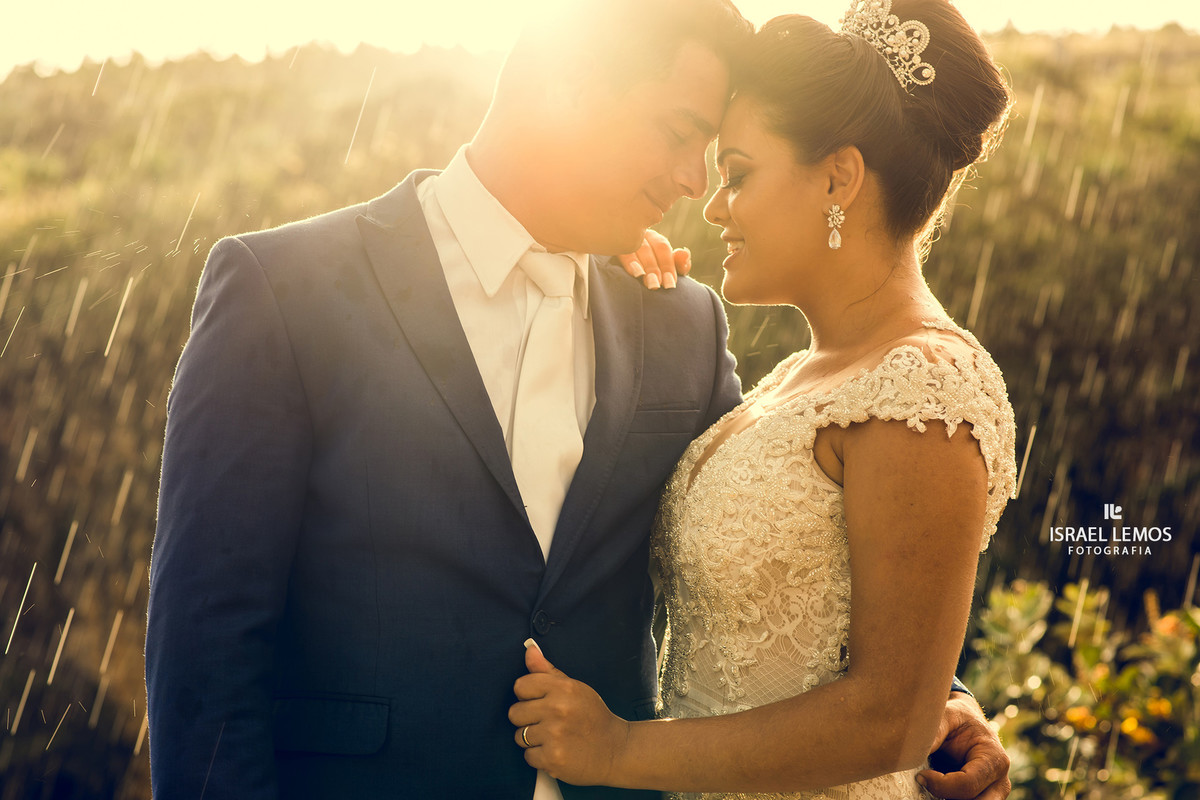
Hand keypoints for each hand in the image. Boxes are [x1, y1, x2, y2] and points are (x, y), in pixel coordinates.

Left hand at [509, 639, 630, 785]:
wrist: (616, 750)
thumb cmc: (593, 717)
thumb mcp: (575, 688)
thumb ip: (548, 670)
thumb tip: (529, 649)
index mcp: (563, 688)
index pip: (520, 686)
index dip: (527, 695)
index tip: (539, 702)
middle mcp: (558, 709)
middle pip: (515, 712)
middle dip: (527, 719)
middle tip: (547, 722)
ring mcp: (555, 735)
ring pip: (520, 736)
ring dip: (533, 739)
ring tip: (553, 738)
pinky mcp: (552, 758)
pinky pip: (528, 756)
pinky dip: (539, 757)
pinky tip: (556, 751)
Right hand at [617, 230, 690, 289]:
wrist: (623, 275)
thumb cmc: (650, 272)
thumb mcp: (666, 269)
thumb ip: (679, 263)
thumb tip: (685, 253)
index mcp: (653, 238)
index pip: (662, 248)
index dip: (668, 266)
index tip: (670, 284)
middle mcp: (638, 235)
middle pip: (647, 248)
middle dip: (653, 268)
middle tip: (656, 286)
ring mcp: (624, 238)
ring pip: (633, 249)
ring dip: (640, 265)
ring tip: (645, 280)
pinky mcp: (612, 245)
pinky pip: (620, 250)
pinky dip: (628, 262)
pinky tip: (633, 272)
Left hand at [917, 693, 1010, 799]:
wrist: (968, 723)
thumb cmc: (959, 718)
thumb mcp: (948, 715)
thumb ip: (934, 732)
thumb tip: (915, 752)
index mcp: (994, 759)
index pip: (967, 785)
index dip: (940, 785)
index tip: (921, 775)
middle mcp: (999, 781)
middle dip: (947, 797)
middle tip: (925, 784)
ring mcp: (993, 793)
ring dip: (948, 799)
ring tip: (930, 785)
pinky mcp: (983, 798)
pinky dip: (948, 798)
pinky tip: (934, 789)